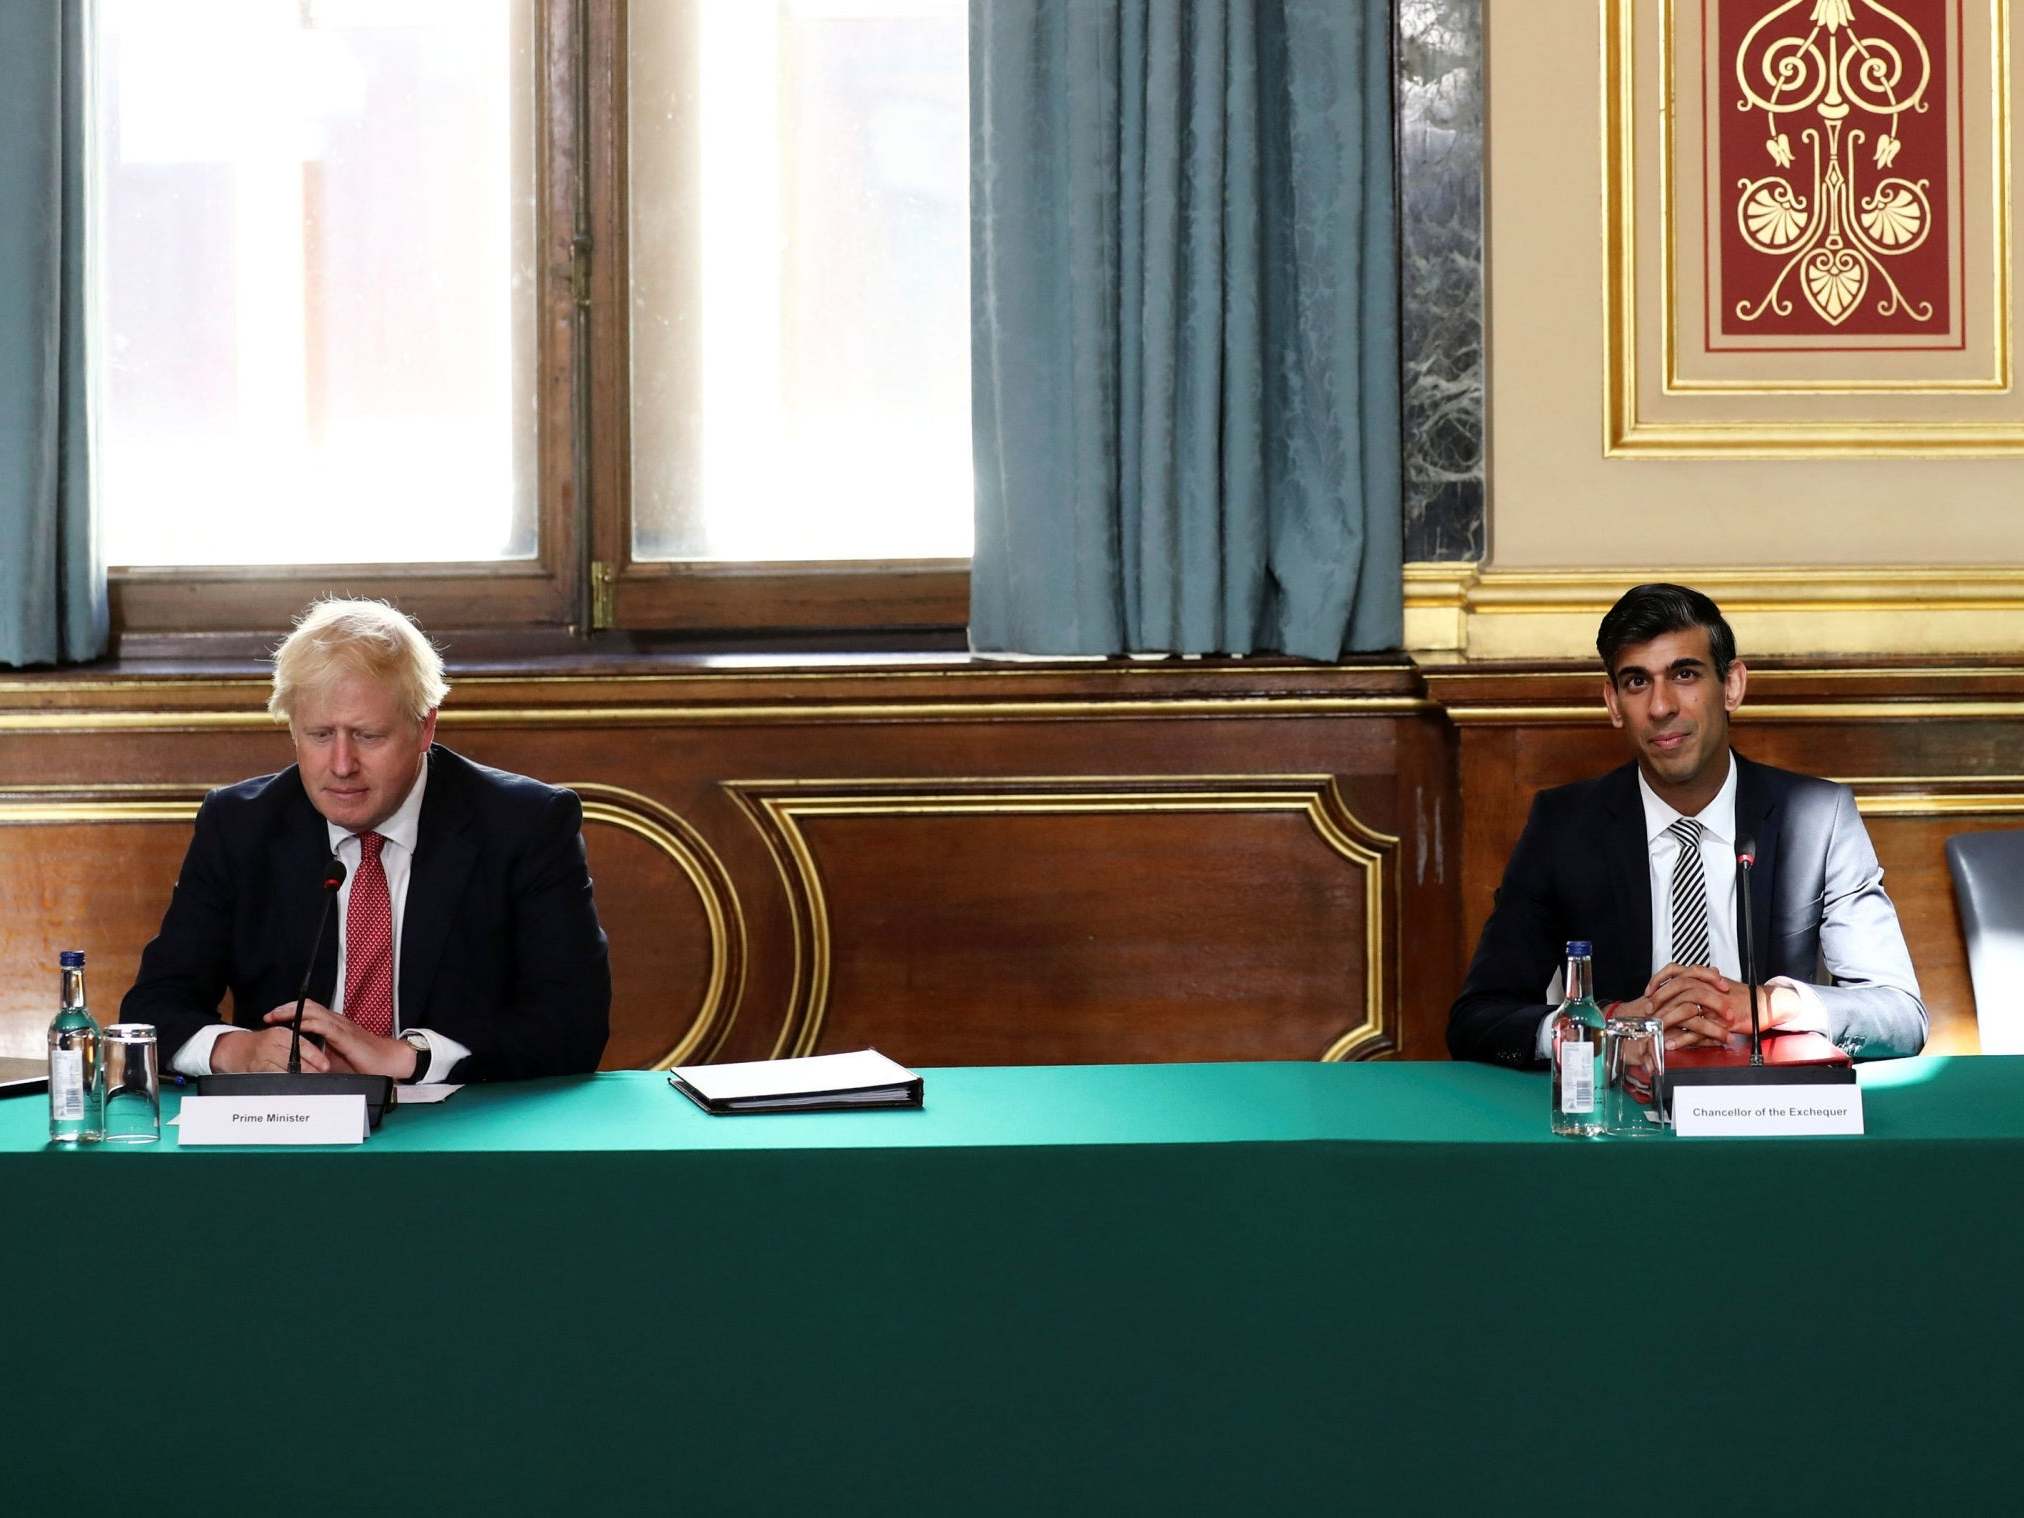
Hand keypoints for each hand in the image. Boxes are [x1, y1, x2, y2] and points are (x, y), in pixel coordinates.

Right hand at [212, 1009, 334, 1073]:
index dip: (315, 1056)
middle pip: (295, 1058)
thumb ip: (298, 1046)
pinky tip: (293, 1086)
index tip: (326, 1066)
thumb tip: (323, 1059)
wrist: (236, 1049)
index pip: (302, 1045)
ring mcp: (263, 1055)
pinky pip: (273, 1076)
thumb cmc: (263, 1044)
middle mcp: (272, 1042)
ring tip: (310, 1083)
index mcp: (282, 1033)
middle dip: (310, 1070)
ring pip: (285, 1069)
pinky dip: (285, 1082)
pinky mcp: (256, 1067)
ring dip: (299, 1078)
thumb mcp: (281, 1039)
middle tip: (321, 1076)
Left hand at [261, 1004, 418, 1079]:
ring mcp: (341, 1026)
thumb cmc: (364, 1062)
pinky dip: (308, 1023)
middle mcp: (336, 1021)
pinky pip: (323, 1025)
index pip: (309, 1010)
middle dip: (286, 1008)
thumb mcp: (335, 1059)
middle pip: (308, 1006)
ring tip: (275, 1017)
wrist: (388, 1060)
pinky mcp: (345, 1035)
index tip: (273, 1017)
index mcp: (334, 1025)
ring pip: (313, 1011)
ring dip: (292, 1012)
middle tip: (269, 1015)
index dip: (291, 1010)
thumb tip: (298, 1065)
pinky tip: (296, 1026)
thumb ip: (318, 1057)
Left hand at [1643, 963, 1748, 1051]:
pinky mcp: (1722, 1022)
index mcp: (1703, 978)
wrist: (1763, 1004)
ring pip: (1686, 1008)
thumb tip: (1673, 991)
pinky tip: (1672, 1044)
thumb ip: (1696, 985)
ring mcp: (1715, 1005)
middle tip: (1647, 1011)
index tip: (1647, 991)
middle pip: (1678, 988)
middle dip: (1659, 999)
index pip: (1675, 971)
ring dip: (1668, 1018)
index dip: (1659, 980)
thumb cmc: (1738, 996)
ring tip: (1655, 1028)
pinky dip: (1684, 1038)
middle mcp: (1708, 988)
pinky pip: (1699, 1030)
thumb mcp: (1715, 986)